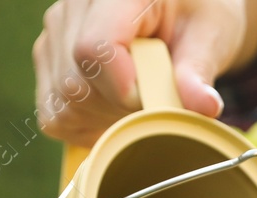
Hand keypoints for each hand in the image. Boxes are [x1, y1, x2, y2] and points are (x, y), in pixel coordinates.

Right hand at [33, 0, 256, 143]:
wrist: (178, 16)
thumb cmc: (193, 21)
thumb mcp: (208, 38)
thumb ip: (198, 71)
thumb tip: (205, 105)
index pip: (94, 49)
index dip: (123, 90)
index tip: (154, 102)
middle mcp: (74, 7)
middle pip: (78, 84)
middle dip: (122, 111)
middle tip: (156, 102)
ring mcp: (54, 34)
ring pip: (65, 103)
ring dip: (106, 120)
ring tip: (139, 101)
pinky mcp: (47, 61)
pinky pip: (56, 114)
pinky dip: (88, 126)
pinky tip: (115, 108)